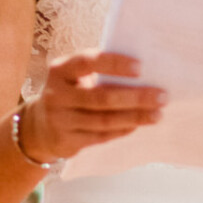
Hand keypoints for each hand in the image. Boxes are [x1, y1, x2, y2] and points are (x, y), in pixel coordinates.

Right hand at [21, 51, 164, 161]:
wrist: (40, 126)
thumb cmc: (71, 92)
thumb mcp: (76, 77)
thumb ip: (100, 72)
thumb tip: (145, 75)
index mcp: (60, 70)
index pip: (88, 62)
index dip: (114, 64)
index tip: (141, 68)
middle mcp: (57, 94)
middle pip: (101, 97)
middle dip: (135, 97)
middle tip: (162, 96)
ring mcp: (60, 120)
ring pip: (104, 120)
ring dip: (135, 117)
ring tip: (157, 114)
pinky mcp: (66, 141)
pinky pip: (101, 136)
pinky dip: (123, 129)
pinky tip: (138, 124)